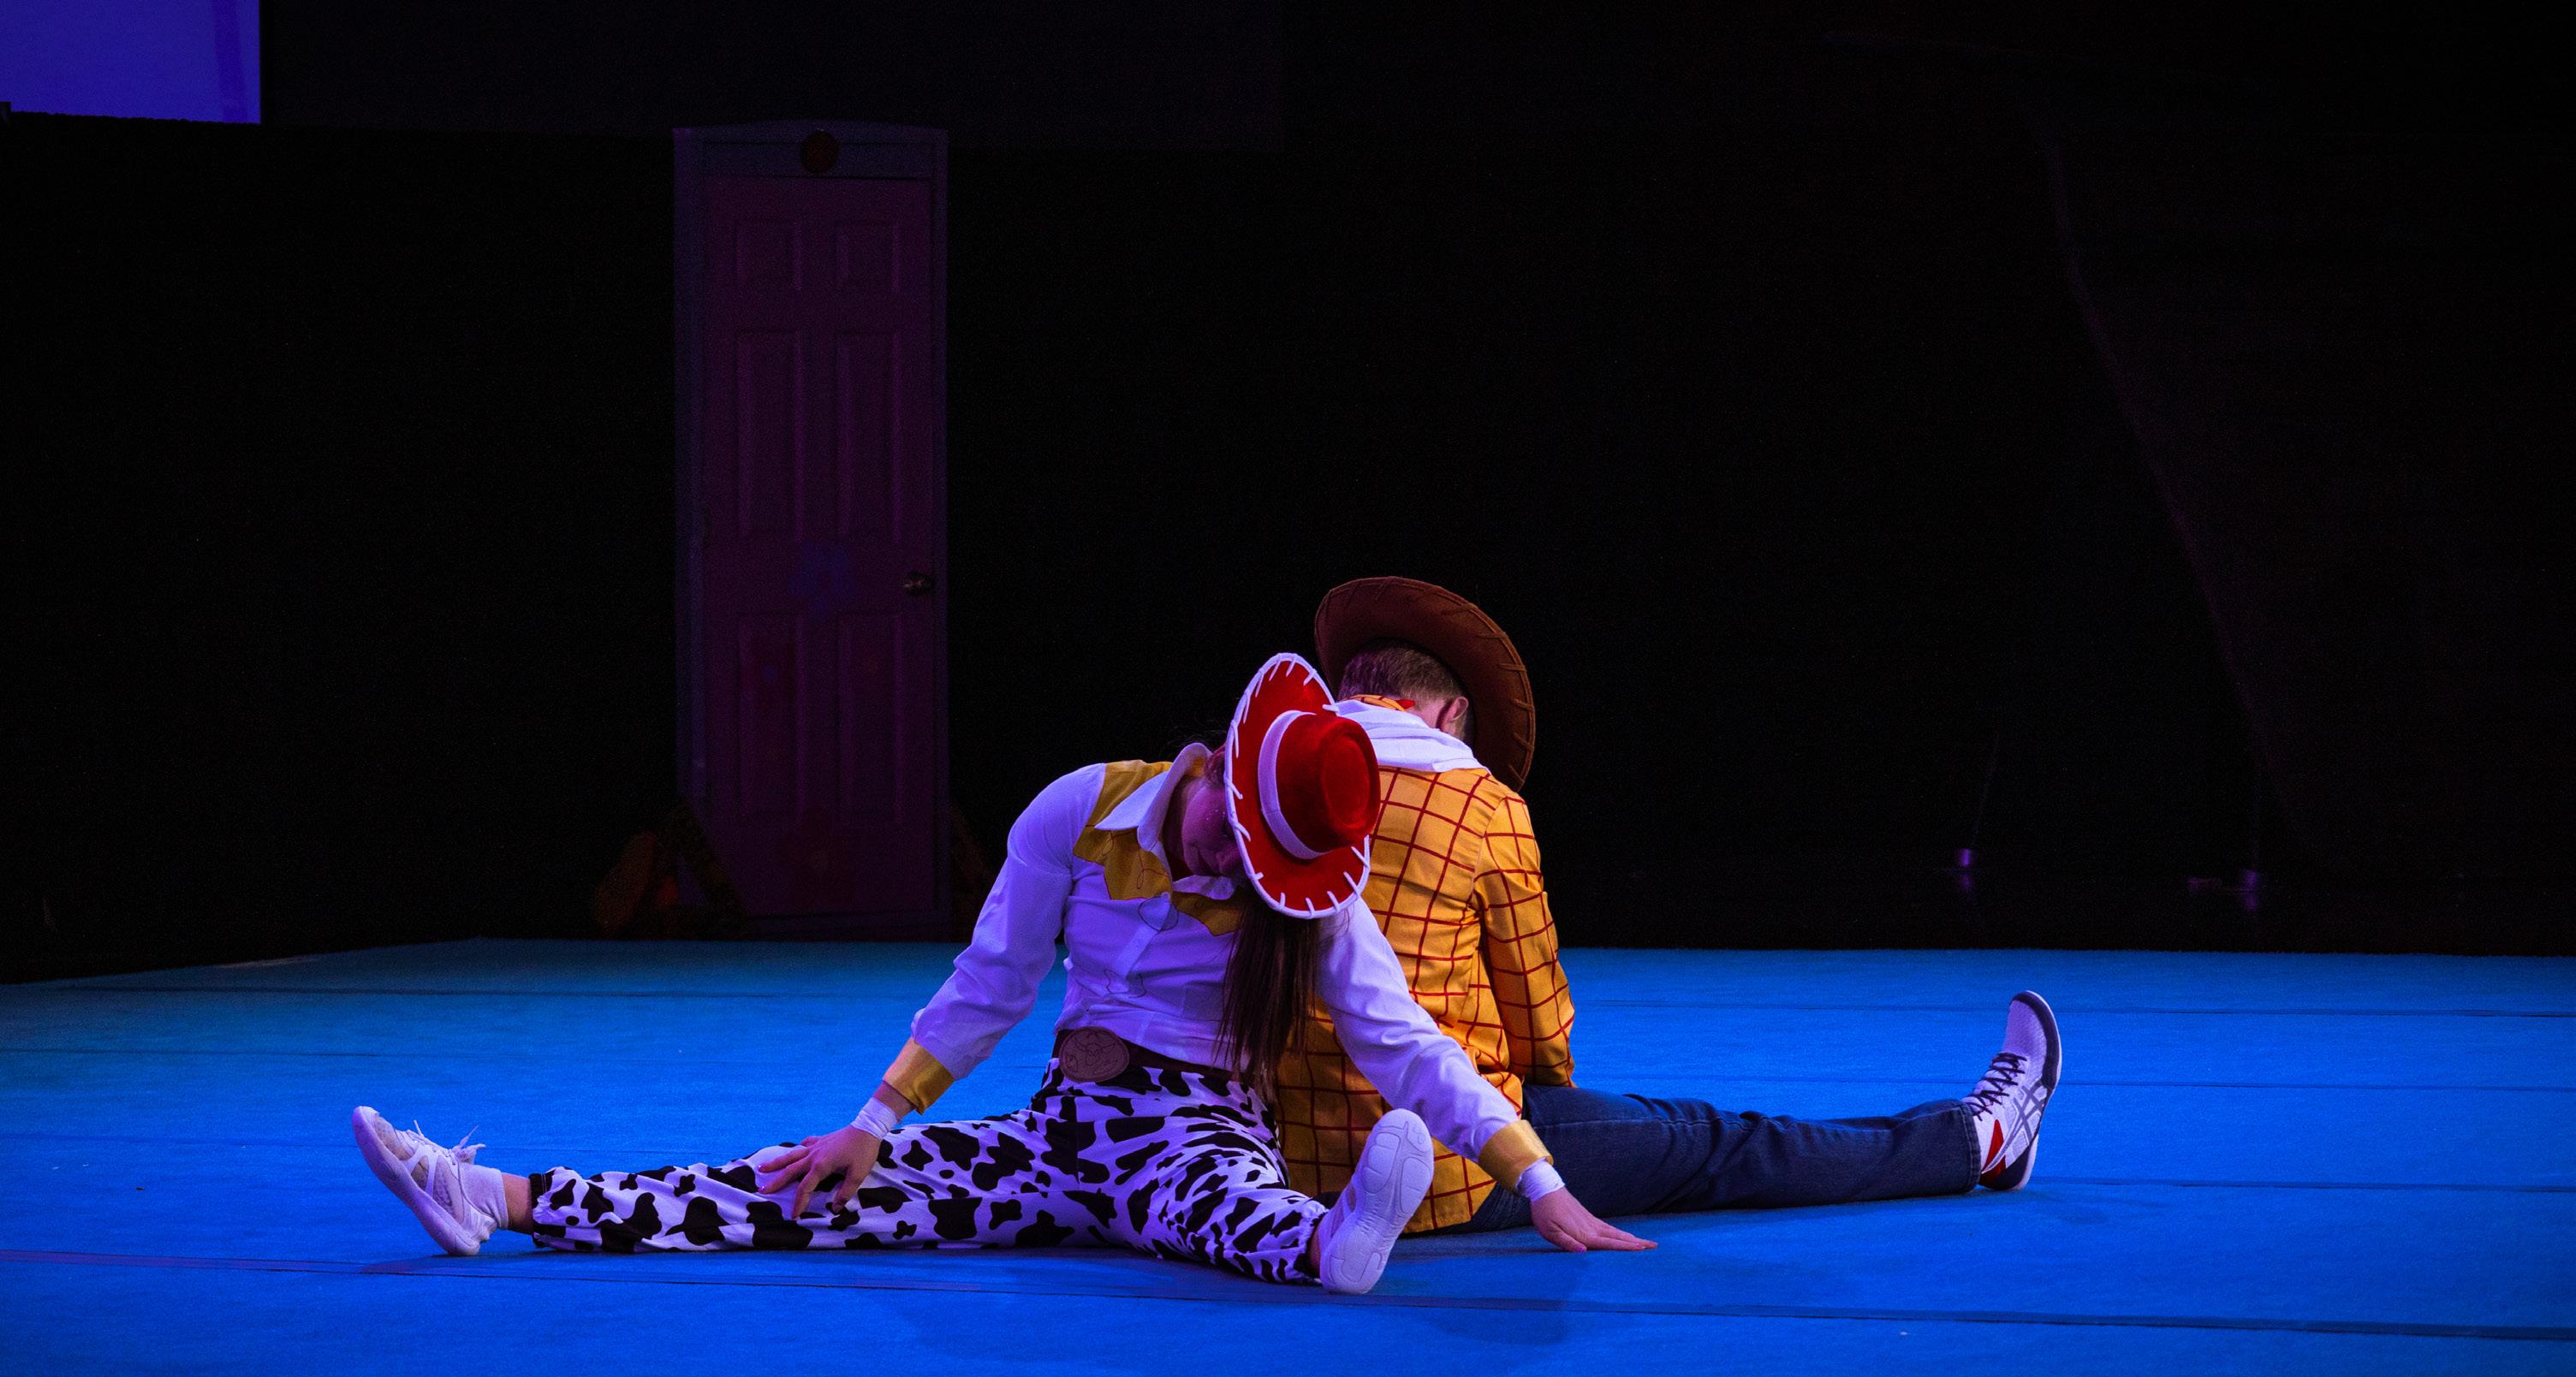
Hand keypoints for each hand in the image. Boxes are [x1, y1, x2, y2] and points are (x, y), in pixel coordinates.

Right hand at [754, 1125, 882, 1217]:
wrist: (867, 1127)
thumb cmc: (863, 1152)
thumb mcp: (857, 1176)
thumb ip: (845, 1193)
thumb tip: (835, 1209)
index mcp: (820, 1166)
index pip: (805, 1189)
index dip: (799, 1203)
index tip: (794, 1215)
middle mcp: (813, 1156)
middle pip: (790, 1171)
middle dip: (776, 1182)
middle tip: (762, 1190)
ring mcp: (816, 1146)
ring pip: (791, 1156)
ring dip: (776, 1162)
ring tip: (761, 1167)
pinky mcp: (821, 1140)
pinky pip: (804, 1145)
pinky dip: (798, 1149)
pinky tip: (795, 1150)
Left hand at [1531, 1189, 1654, 1252]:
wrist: (1545, 1189)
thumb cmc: (1545, 1213)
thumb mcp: (1549, 1231)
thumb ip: (1566, 1242)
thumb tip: (1583, 1252)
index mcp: (1583, 1233)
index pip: (1608, 1243)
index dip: (1625, 1247)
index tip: (1642, 1248)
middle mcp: (1591, 1228)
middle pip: (1617, 1237)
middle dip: (1636, 1243)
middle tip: (1654, 1246)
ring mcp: (1591, 1221)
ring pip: (1615, 1232)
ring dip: (1630, 1238)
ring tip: (1645, 1243)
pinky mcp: (1588, 1217)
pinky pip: (1608, 1228)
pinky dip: (1619, 1233)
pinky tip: (1623, 1236)